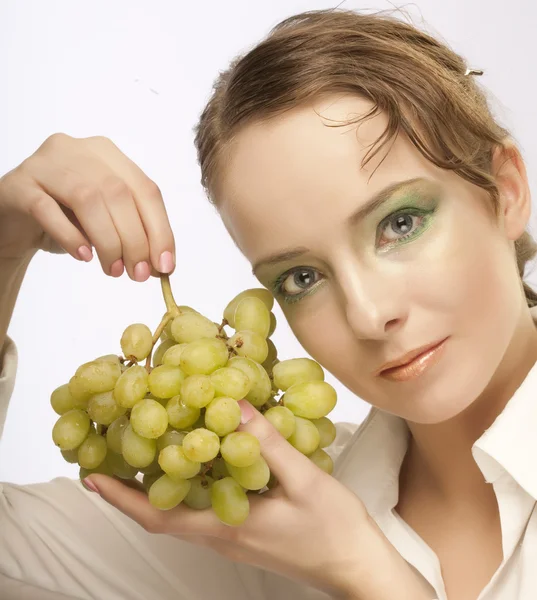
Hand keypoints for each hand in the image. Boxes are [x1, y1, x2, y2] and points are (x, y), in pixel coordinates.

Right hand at [0, 133, 174, 279]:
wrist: (15, 222)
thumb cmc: (67, 221)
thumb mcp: (107, 225)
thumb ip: (134, 236)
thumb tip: (162, 265)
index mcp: (108, 155)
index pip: (146, 190)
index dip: (160, 229)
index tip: (166, 265)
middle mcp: (78, 150)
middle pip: (119, 194)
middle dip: (135, 240)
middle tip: (139, 274)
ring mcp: (45, 164)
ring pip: (87, 198)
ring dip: (108, 241)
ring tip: (113, 270)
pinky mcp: (19, 184)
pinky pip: (47, 209)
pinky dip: (70, 236)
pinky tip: (83, 256)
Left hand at [86, 402, 430, 599]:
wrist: (357, 568)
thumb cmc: (334, 529)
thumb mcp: (304, 480)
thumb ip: (266, 443)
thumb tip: (232, 404)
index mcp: (228, 526)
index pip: (160, 516)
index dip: (122, 497)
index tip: (90, 477)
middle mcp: (222, 536)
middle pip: (163, 515)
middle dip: (131, 490)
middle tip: (109, 457)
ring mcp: (233, 538)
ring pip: (183, 513)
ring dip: (158, 488)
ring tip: (144, 454)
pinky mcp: (246, 534)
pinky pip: (204, 511)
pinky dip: (189, 489)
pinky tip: (197, 465)